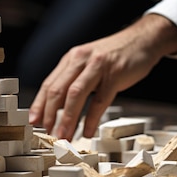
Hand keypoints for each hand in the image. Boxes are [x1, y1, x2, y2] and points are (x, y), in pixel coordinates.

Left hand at [28, 13, 176, 140]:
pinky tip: (87, 131)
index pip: (49, 84)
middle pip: (58, 90)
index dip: (40, 104)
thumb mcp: (88, 63)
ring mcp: (97, 67)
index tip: (34, 121)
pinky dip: (91, 118)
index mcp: (71, 59)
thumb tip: (57, 108)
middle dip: (50, 115)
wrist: (142, 40)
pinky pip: (100, 100)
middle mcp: (81, 60)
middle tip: (48, 133)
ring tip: (64, 136)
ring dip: (68, 119)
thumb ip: (73, 81)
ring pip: (76, 95)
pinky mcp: (115, 75)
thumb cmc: (114, 55)